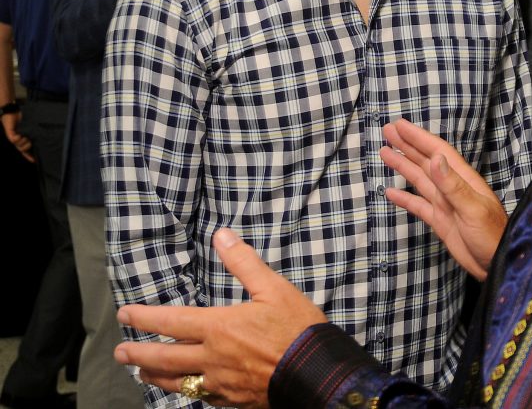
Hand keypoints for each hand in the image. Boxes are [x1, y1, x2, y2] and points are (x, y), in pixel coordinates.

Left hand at [2, 112, 32, 162]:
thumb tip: (33, 142)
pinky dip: (17, 139)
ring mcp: (13, 138)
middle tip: (29, 140)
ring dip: (23, 141)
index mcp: (22, 140)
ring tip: (23, 136)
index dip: (29, 156)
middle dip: (27, 146)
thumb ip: (31, 134)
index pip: (26, 151)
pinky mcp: (10, 134)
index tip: (34, 160)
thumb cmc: (21, 119)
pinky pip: (14, 140)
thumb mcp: (29, 128)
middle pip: (23, 149)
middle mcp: (17, 140)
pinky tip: (19, 136)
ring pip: (19, 145)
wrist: (12, 111)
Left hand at [114, 227, 326, 408]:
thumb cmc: (297, 329)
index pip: (171, 321)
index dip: (145, 317)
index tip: (125, 314)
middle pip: (164, 358)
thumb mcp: (274, 289)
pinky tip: (185, 387)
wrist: (315, 372)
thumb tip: (221, 235)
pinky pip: (200, 396)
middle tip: (120, 352)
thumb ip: (244, 263)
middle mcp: (212, 358)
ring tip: (141, 371)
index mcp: (219, 328)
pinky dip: (186, 390)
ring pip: (176, 382)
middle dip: (138, 353)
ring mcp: (220, 383)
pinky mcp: (232, 400)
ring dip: (154, 375)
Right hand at [381, 119, 506, 280]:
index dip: (418, 138)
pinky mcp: (440, 221)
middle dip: (407, 145)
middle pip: (425, 161)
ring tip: (385, 153)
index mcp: (462, 179)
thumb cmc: (492, 235)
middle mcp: (451, 188)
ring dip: (403, 165)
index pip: (437, 151)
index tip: (400, 125)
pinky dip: (404, 198)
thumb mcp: (473, 208)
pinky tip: (390, 193)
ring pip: (419, 179)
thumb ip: (453, 185)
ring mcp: (445, 204)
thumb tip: (435, 159)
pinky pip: (418, 205)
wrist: (498, 262)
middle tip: (388, 131)